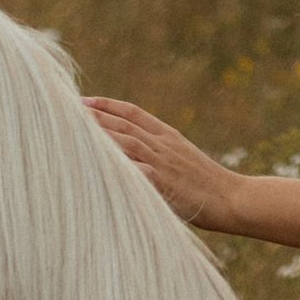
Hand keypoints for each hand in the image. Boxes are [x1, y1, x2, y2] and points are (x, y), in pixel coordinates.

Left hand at [85, 96, 236, 231]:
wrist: (233, 198)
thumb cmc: (209, 186)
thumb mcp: (184, 160)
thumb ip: (161, 154)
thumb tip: (136, 157)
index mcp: (168, 136)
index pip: (133, 112)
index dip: (107, 105)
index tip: (84, 100)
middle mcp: (163, 145)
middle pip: (123, 125)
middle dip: (94, 117)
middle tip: (66, 110)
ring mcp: (163, 163)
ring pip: (125, 142)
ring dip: (99, 135)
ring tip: (73, 131)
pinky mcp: (164, 184)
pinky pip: (136, 172)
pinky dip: (116, 166)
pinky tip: (97, 165)